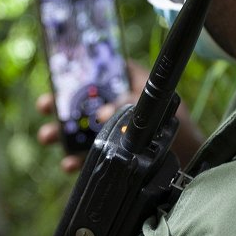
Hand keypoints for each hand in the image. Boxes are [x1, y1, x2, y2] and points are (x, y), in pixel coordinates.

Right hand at [36, 59, 204, 171]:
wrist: (191, 165)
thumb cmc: (180, 130)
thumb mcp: (155, 109)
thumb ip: (127, 105)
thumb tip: (101, 113)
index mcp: (131, 87)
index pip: (105, 71)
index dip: (82, 70)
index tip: (61, 73)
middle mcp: (119, 108)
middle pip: (83, 101)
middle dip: (61, 104)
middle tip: (44, 105)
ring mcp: (114, 133)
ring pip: (81, 130)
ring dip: (61, 134)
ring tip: (47, 136)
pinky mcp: (112, 156)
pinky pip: (88, 156)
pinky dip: (76, 160)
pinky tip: (68, 164)